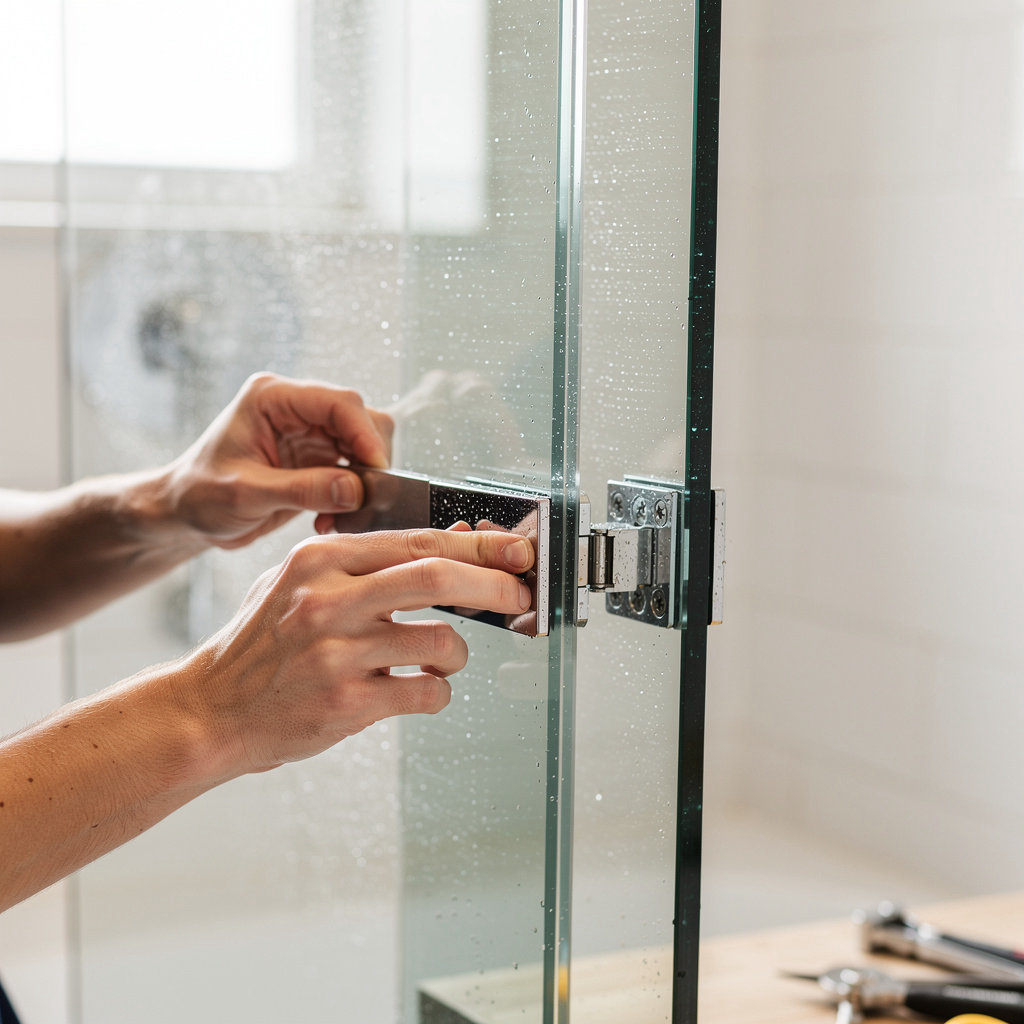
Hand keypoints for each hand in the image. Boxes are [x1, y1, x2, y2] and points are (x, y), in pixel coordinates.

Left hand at [166, 372, 393, 549]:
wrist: (184, 515)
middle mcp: (296, 408)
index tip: (378, 471)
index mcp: (273, 397)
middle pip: (361, 418)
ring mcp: (309, 432)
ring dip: (364, 481)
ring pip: (365, 444)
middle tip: (362, 500)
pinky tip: (331, 517)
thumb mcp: (247, 494)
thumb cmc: (200, 496)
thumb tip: (356, 490)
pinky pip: (355, 470)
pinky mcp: (316, 458)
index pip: (340, 402)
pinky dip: (353, 495)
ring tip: (342, 515)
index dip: (365, 435)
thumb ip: (303, 490)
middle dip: (369, 460)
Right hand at [181, 527, 535, 776]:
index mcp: (320, 558)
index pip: (418, 540)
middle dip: (495, 585)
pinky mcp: (344, 702)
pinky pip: (426, 691)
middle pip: (438, 577)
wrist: (208, 710)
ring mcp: (336, 652)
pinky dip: (438, 690)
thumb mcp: (297, 582)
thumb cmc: (261, 644)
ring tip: (443, 658)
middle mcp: (328, 598)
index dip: (478, 545)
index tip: (515, 551)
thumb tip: (451, 546)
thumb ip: (364, 562)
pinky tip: (421, 688)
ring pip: (442, 640)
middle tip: (520, 595)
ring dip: (459, 651)